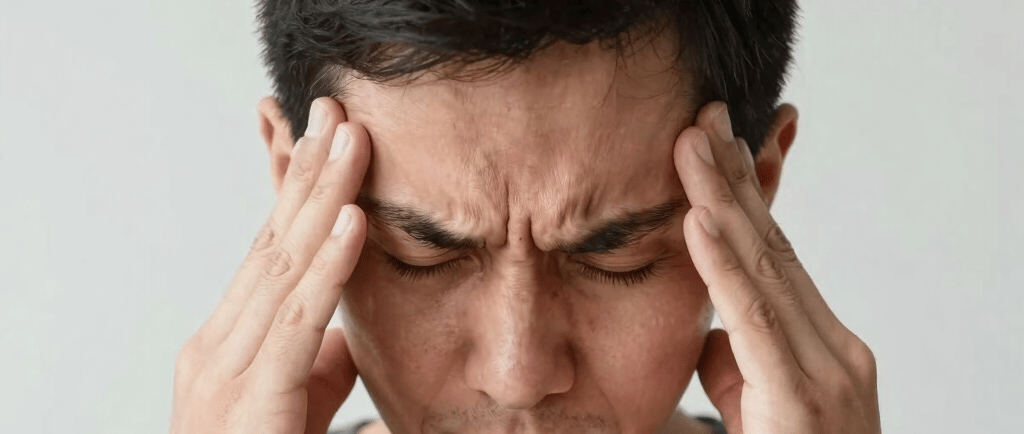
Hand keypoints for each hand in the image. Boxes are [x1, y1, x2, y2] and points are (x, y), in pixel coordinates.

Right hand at [171, 97, 370, 433]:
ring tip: (352, 142)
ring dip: (323, 198)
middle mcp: (219, 344)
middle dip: (309, 174)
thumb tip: (343, 331)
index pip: (270, 251)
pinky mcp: (249, 398)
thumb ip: (313, 366)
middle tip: (339, 112)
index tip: (329, 140)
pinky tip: (353, 222)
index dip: (301, 192)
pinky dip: (327, 267)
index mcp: (230, 341)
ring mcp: (224, 369)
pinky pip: (297, 321)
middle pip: (274, 243)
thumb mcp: (292, 407)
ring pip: (283, 267)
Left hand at [675, 102, 880, 433]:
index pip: (775, 256)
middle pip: (773, 247)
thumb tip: (712, 330)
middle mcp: (834, 346)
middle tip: (702, 118)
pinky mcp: (807, 396)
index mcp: (820, 345)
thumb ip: (740, 365)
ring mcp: (830, 369)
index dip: (743, 198)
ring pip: (766, 269)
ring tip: (692, 145)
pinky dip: (725, 266)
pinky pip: (757, 319)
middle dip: (734, 180)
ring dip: (723, 200)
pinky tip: (699, 221)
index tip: (712, 147)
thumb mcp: (758, 410)